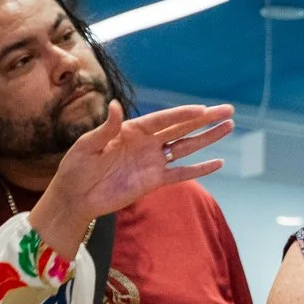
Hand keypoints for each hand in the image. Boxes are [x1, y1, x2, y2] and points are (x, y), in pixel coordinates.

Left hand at [30, 102, 232, 254]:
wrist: (75, 198)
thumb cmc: (76, 168)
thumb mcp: (87, 146)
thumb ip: (106, 128)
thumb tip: (115, 105)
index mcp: (132, 130)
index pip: (163, 120)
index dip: (183, 114)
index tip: (203, 109)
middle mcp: (147, 143)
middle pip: (182, 128)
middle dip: (205, 120)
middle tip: (228, 110)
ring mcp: (153, 162)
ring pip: (186, 147)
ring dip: (207, 138)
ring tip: (228, 127)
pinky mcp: (154, 182)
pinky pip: (181, 173)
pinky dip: (199, 169)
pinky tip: (218, 162)